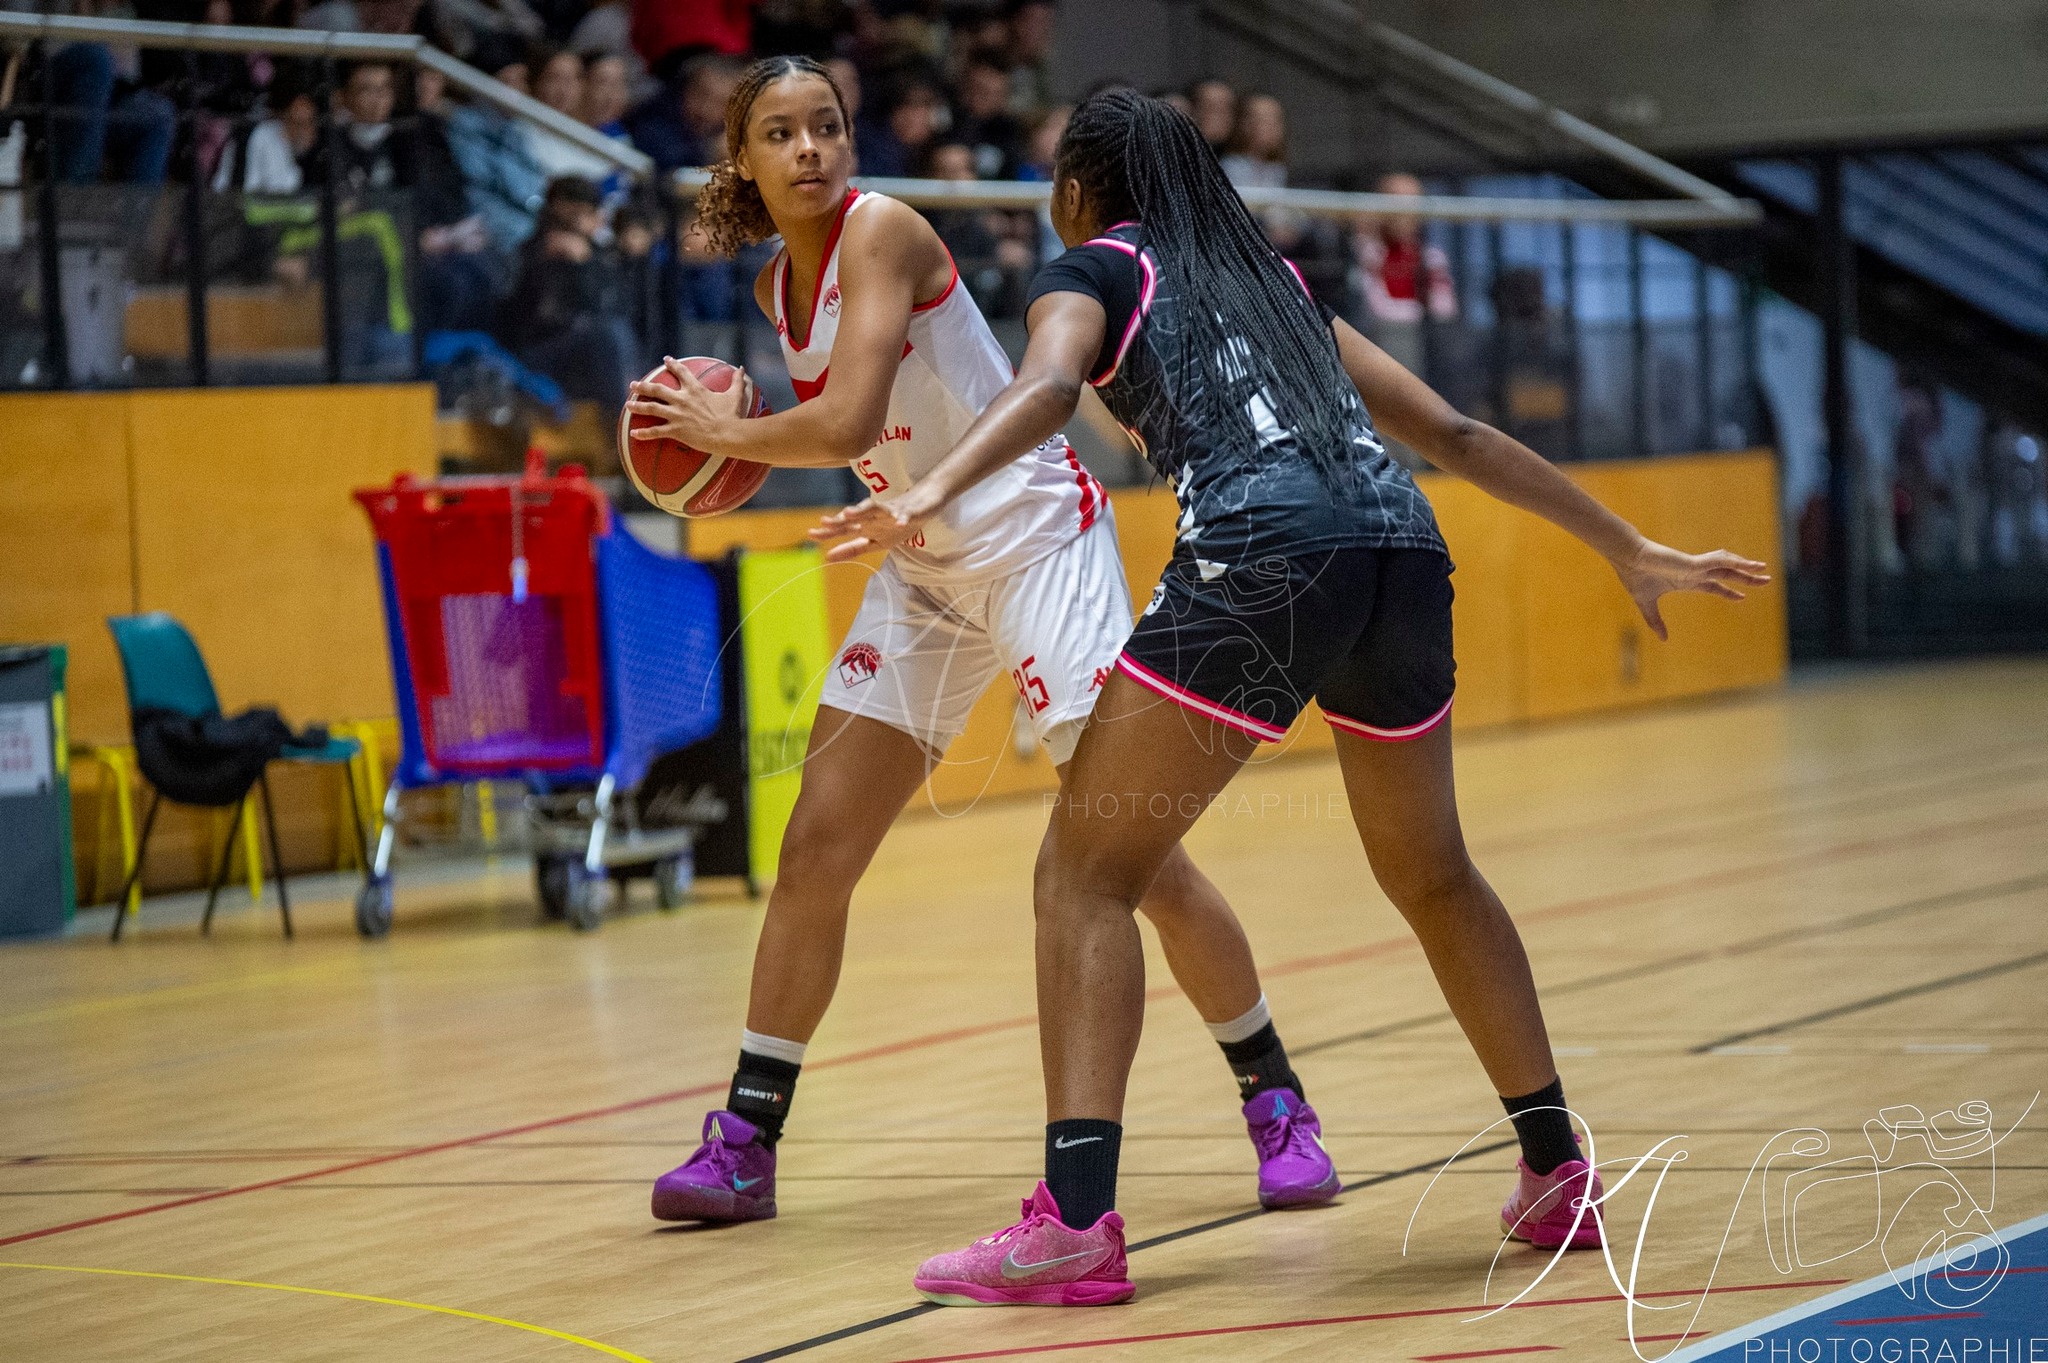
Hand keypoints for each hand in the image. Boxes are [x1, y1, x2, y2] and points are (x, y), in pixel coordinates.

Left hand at [624, 357, 756, 453]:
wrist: (728, 434)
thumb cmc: (732, 415)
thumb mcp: (735, 395)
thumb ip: (737, 381)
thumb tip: (742, 368)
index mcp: (695, 390)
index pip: (681, 372)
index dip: (672, 365)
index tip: (666, 360)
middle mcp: (682, 400)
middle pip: (657, 389)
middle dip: (643, 386)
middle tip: (633, 385)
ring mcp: (677, 415)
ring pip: (652, 409)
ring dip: (638, 406)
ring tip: (628, 405)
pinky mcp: (676, 430)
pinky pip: (656, 432)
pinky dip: (644, 433)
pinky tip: (632, 434)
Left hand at [808, 490, 938, 561]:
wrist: (923, 504)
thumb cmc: (896, 523)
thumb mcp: (875, 542)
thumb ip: (853, 548)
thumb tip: (827, 557)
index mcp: (867, 525)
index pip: (845, 529)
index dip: (829, 532)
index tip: (811, 535)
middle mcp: (874, 516)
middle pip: (854, 517)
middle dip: (840, 520)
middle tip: (824, 522)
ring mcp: (890, 513)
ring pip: (874, 509)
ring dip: (861, 511)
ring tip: (849, 513)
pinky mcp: (908, 512)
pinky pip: (904, 515)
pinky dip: (901, 518)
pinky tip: (899, 522)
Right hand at [1612, 540, 1771, 640]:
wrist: (1627, 559)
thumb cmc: (1635, 577)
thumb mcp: (1646, 604)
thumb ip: (1655, 621)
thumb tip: (1663, 639)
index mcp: (1687, 581)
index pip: (1715, 586)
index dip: (1729, 592)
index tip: (1741, 597)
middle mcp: (1695, 572)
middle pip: (1727, 574)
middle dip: (1747, 578)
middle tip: (1766, 581)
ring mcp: (1696, 566)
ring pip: (1727, 565)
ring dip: (1746, 567)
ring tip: (1763, 569)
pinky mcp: (1692, 563)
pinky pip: (1718, 561)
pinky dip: (1734, 561)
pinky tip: (1747, 564)